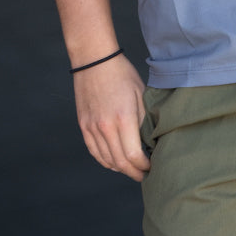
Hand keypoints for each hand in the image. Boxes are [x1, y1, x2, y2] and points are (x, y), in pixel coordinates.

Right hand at [73, 54, 150, 179]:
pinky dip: (105, 161)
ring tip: (132, 169)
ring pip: (106, 160)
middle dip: (134, 172)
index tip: (152, 166)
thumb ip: (144, 120)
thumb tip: (149, 142)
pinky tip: (114, 162)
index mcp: (123, 119)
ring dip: (120, 168)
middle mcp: (106, 127)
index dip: (144, 166)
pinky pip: (94, 151)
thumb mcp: (140, 94)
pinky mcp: (84, 125)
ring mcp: (92, 128)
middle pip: (120, 162)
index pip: (134, 155)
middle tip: (144, 175)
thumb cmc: (121, 74)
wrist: (94, 60)